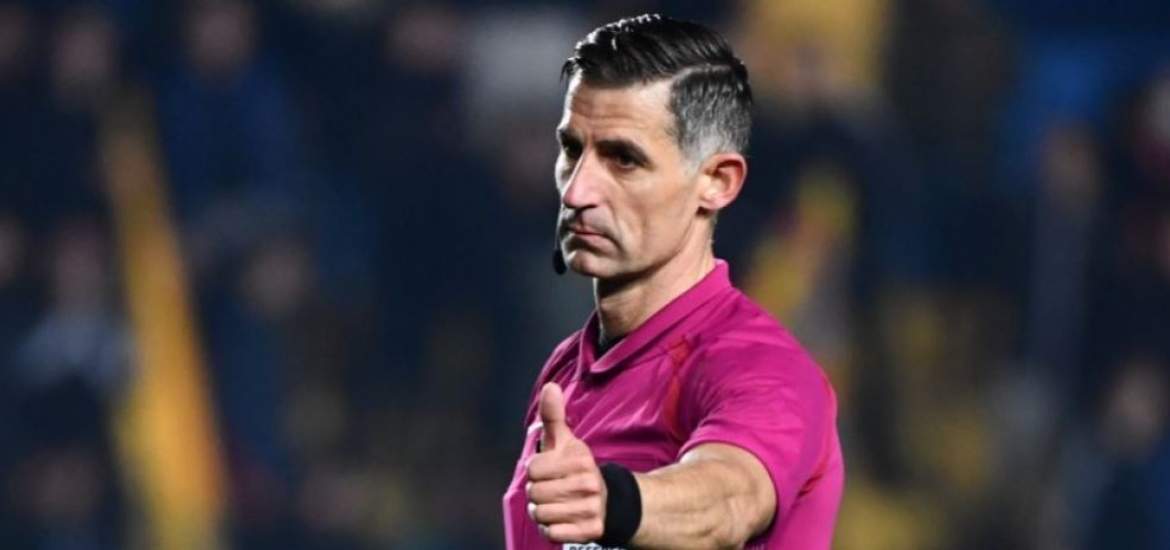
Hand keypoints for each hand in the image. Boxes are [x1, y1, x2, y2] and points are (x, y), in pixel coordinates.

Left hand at [526, 383, 606, 542]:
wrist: (608, 502)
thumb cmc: (576, 469)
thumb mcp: (565, 442)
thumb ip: (553, 417)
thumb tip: (550, 386)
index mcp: (580, 460)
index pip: (532, 468)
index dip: (536, 471)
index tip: (550, 470)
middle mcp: (588, 483)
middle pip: (534, 493)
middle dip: (538, 493)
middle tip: (553, 490)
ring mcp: (590, 508)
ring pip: (540, 514)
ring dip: (542, 512)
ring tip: (557, 504)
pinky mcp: (590, 531)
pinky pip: (552, 534)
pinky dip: (551, 529)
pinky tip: (562, 520)